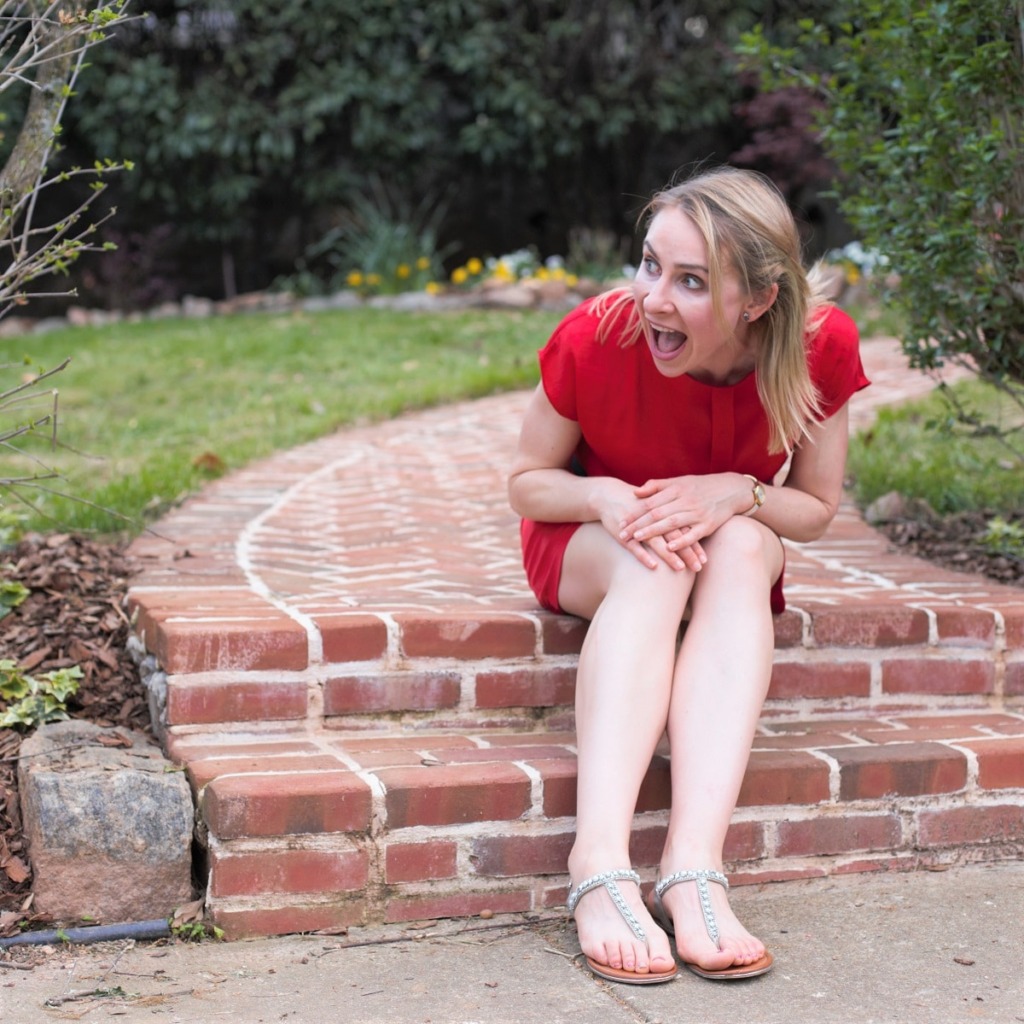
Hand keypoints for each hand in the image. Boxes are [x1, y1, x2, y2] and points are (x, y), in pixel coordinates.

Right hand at [588, 478, 704, 572]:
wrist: (609, 495)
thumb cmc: (637, 504)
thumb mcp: (656, 506)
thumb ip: (673, 518)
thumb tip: (691, 534)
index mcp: (664, 512)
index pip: (683, 529)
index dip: (694, 544)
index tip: (705, 559)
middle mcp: (653, 519)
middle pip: (674, 537)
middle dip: (687, 553)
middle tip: (698, 567)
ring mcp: (638, 526)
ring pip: (657, 542)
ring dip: (669, 556)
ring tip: (680, 568)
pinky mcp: (624, 533)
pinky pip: (635, 546)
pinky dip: (643, 555)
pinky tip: (653, 566)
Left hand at [618, 475, 735, 553]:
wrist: (731, 489)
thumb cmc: (701, 486)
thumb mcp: (679, 481)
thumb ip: (656, 486)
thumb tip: (634, 492)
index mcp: (676, 489)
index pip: (650, 502)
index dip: (634, 513)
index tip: (620, 522)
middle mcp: (685, 501)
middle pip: (657, 513)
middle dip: (638, 524)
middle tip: (622, 534)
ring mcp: (697, 513)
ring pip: (672, 523)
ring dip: (654, 531)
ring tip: (638, 539)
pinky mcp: (708, 525)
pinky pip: (693, 535)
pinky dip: (681, 541)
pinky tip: (669, 547)